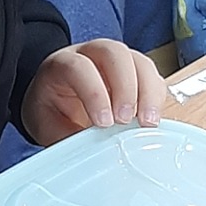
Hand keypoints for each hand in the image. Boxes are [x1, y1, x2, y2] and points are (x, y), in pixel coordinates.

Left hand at [21, 40, 165, 146]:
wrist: (55, 106)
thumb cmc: (51, 114)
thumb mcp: (49, 128)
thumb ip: (70, 137)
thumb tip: (94, 152)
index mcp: (61, 65)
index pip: (79, 67)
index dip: (94, 93)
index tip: (103, 122)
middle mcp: (90, 54)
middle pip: (114, 53)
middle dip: (125, 87)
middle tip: (126, 120)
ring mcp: (115, 60)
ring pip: (139, 61)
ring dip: (147, 92)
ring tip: (146, 123)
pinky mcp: (134, 72)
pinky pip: (152, 76)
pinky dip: (155, 97)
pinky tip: (149, 120)